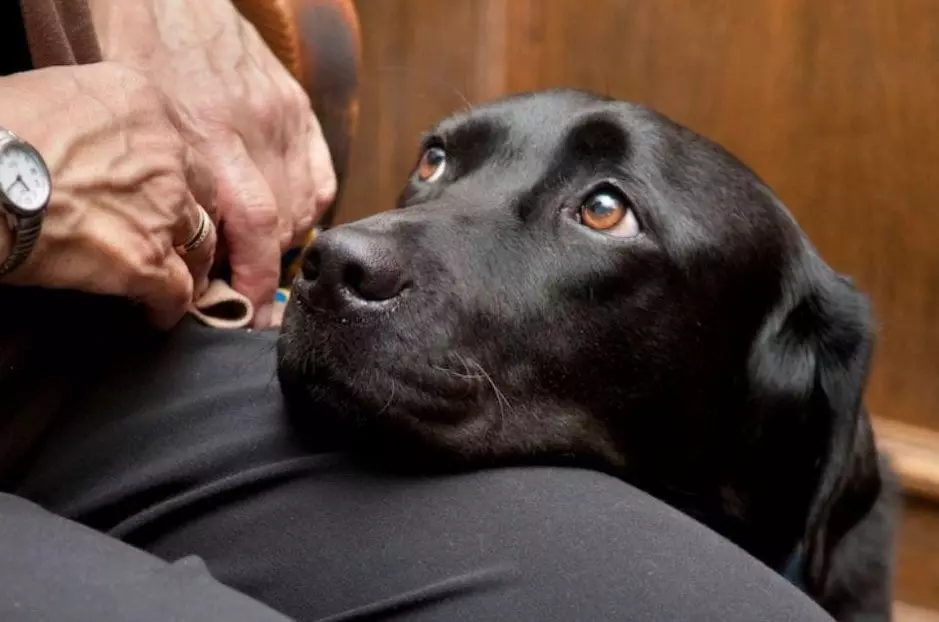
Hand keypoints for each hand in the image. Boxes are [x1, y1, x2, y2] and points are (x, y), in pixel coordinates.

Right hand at [0, 62, 216, 328]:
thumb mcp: (48, 93)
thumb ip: (91, 114)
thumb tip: (81, 137)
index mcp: (142, 102)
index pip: (178, 141)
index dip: (173, 171)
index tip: (160, 190)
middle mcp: (167, 151)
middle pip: (202, 191)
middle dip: (191, 216)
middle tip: (176, 236)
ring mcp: (164, 207)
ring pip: (202, 243)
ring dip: (193, 264)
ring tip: (179, 280)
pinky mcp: (148, 258)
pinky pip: (179, 292)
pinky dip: (169, 307)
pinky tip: (156, 316)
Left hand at [92, 0, 336, 326]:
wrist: (165, 0)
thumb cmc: (137, 67)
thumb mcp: (141, 138)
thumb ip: (175, 195)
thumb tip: (192, 259)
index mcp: (209, 140)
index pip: (254, 229)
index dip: (257, 281)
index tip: (251, 315)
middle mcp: (255, 131)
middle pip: (280, 225)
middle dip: (263, 267)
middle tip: (243, 289)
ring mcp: (283, 119)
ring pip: (304, 208)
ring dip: (284, 242)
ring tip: (258, 253)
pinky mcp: (298, 109)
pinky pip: (321, 180)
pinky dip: (308, 211)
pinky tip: (287, 219)